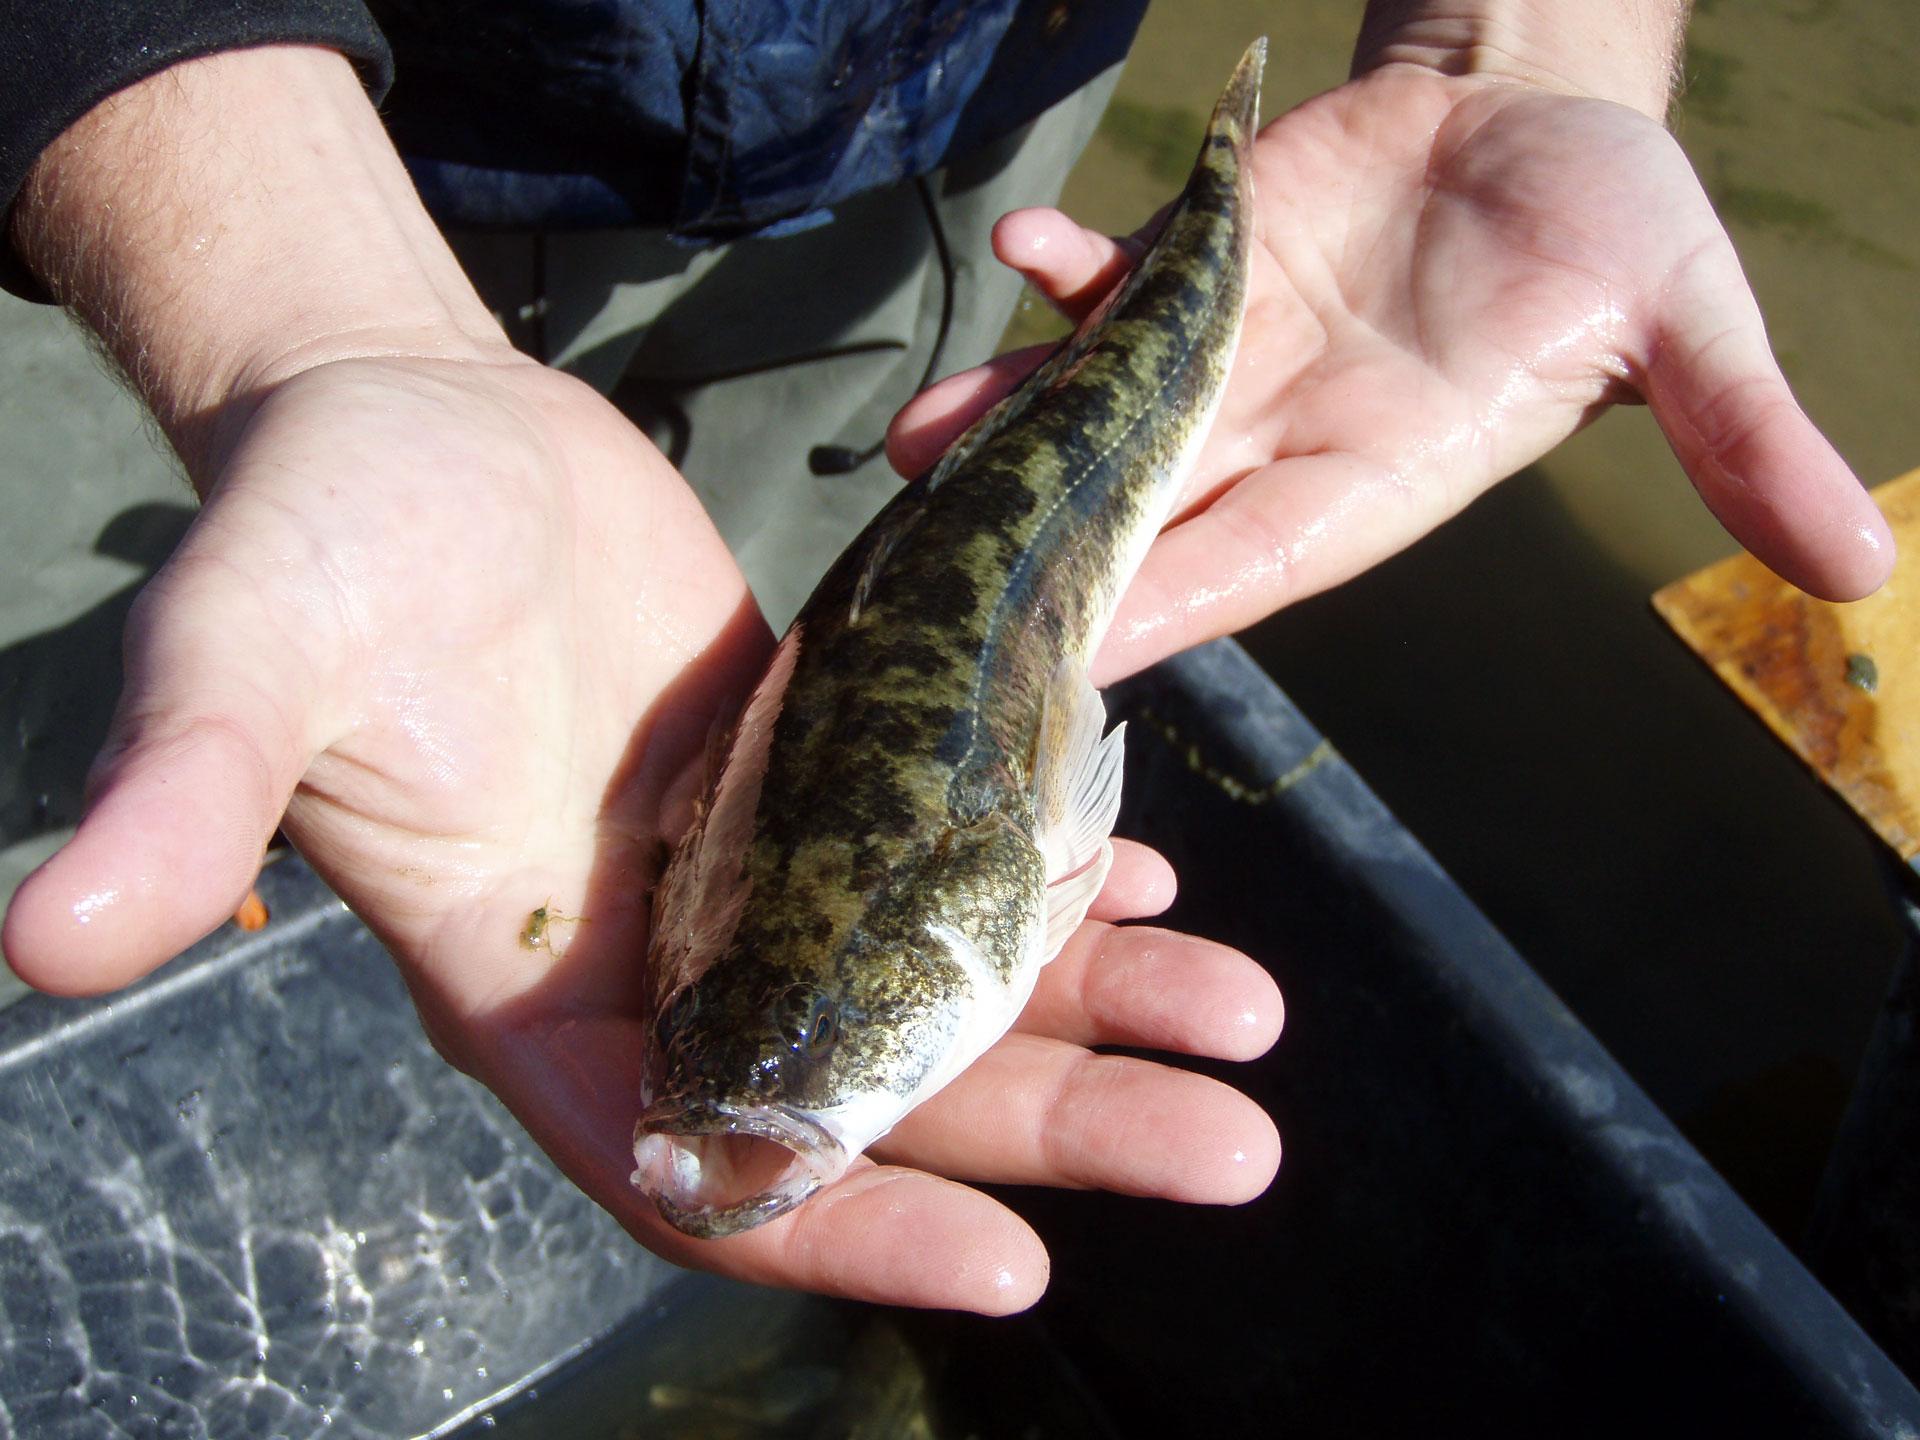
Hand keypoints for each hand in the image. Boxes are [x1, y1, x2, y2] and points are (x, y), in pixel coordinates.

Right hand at [0, 349, 1280, 1311]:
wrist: (414, 421)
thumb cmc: (320, 530)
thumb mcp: (247, 648)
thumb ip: (185, 790)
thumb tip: (39, 931)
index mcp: (529, 995)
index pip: (699, 1168)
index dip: (845, 1227)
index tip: (1013, 1270)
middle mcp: (660, 965)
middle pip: (877, 1094)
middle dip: (1051, 1129)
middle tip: (1233, 1145)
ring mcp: (747, 880)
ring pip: (939, 987)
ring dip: (1095, 1014)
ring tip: (1252, 1021)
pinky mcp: (806, 785)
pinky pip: (945, 866)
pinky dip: (1054, 889)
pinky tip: (1155, 889)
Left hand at [890, 63, 1895, 682]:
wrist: (1545, 118)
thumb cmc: (1612, 230)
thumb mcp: (1685, 325)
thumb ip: (1737, 436)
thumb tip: (1865, 564)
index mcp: (1378, 479)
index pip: (1261, 560)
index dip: (1178, 604)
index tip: (1084, 652)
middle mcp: (1280, 434)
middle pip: (1147, 504)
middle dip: (1048, 542)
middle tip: (939, 584)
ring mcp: (1224, 351)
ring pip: (1103, 403)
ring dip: (1014, 417)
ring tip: (916, 440)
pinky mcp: (1200, 265)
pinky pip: (1120, 276)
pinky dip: (1072, 268)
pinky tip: (1023, 249)